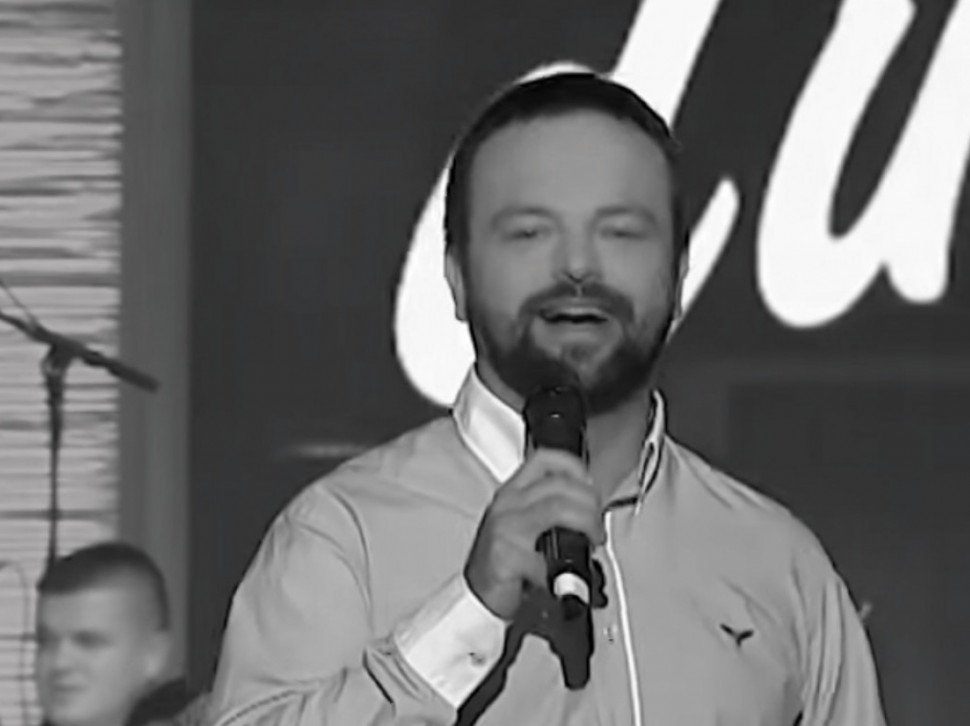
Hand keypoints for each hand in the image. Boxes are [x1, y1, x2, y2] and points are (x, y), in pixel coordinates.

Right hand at [463, 448, 604, 620]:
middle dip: (590, 503)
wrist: (477, 597)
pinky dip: (564, 565)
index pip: (545, 460)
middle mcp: (507, 505)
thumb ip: (551, 509)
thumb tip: (590, 507)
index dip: (574, 467)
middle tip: (598, 525)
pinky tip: (565, 573)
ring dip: (586, 524)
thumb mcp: (524, 525)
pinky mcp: (507, 556)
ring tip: (591, 542)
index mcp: (512, 493)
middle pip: (560, 484)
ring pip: (558, 508)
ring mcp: (506, 528)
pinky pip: (546, 555)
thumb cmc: (504, 563)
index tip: (591, 486)